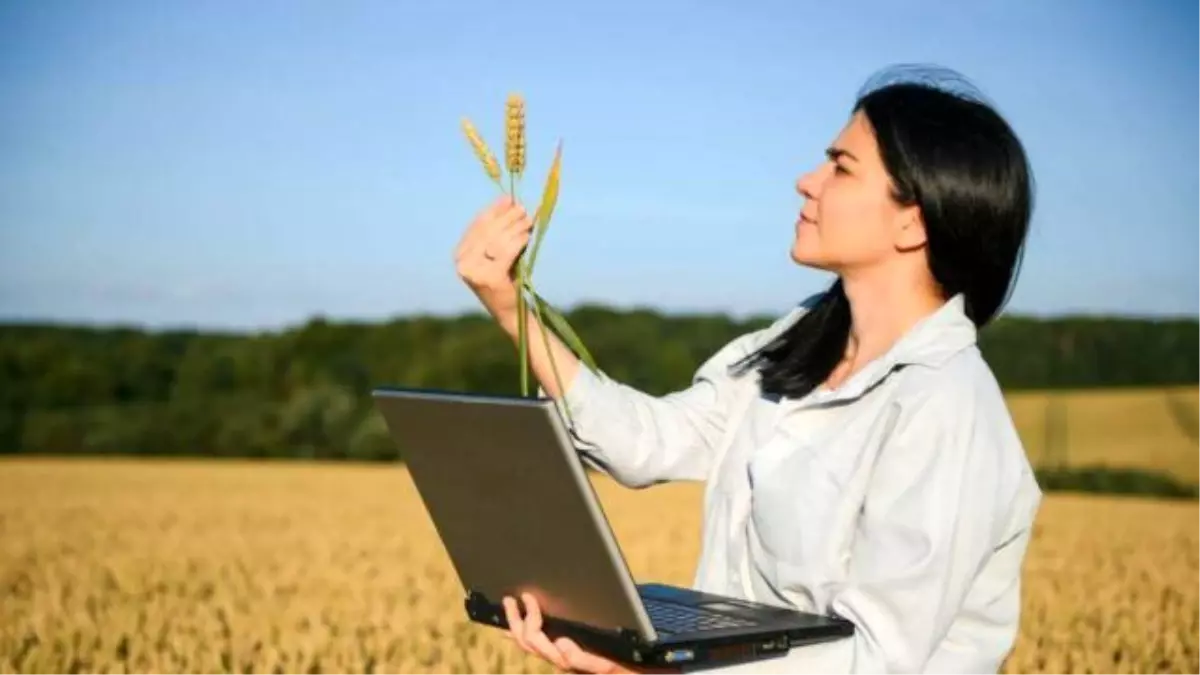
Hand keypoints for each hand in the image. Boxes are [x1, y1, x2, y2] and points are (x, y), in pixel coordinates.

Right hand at [455, 195, 533, 323]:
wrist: (510, 311)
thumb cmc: (504, 278)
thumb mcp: (495, 253)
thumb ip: (497, 231)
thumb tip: (508, 201)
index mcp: (460, 254)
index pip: (477, 225)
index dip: (494, 210)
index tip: (509, 199)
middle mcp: (462, 263)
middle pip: (488, 231)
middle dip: (507, 217)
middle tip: (523, 209)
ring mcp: (474, 271)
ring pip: (498, 240)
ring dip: (516, 227)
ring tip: (528, 221)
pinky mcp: (489, 278)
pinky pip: (506, 252)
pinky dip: (519, 241)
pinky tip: (527, 236)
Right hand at [503, 593, 676, 673]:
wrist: (647, 665)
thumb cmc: (620, 644)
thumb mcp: (591, 624)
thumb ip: (571, 613)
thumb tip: (552, 590)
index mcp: (560, 645)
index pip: (527, 638)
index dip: (511, 623)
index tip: (503, 602)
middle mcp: (565, 656)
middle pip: (530, 643)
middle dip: (517, 621)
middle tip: (514, 598)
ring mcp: (580, 664)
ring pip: (546, 652)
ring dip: (535, 630)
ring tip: (532, 605)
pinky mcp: (599, 668)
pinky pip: (576, 663)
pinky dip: (567, 652)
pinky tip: (564, 640)